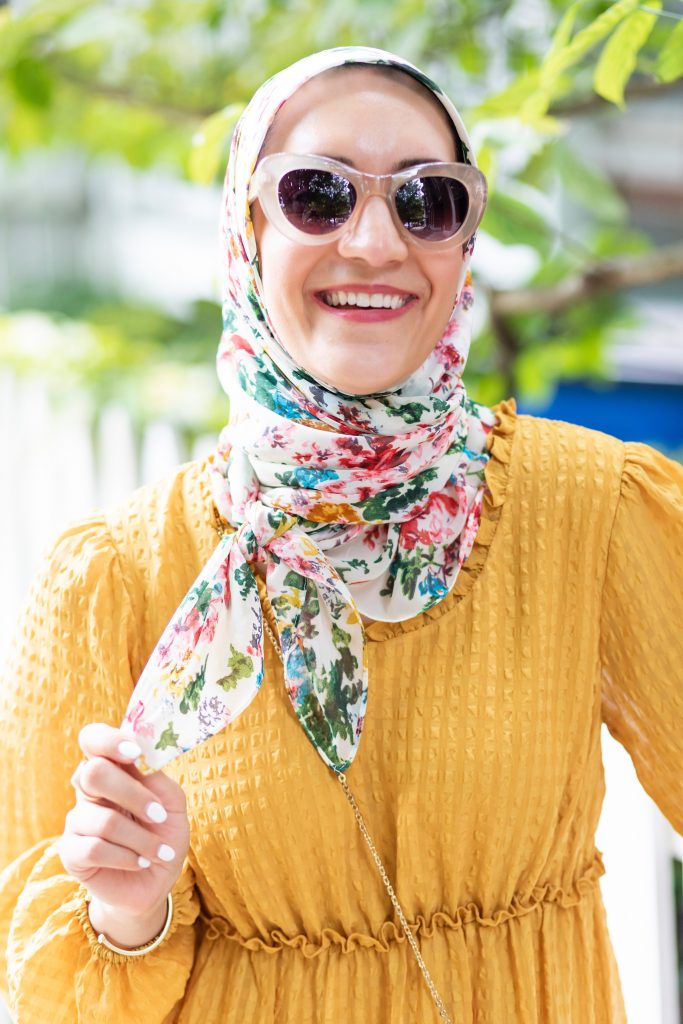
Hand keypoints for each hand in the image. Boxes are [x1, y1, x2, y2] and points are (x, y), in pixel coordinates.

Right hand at [57, 722, 190, 919]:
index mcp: (114, 770)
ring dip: (141, 839)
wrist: (156, 880)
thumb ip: (155, 779)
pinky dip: (126, 857)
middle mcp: (90, 791)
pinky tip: (140, 862)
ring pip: (103, 820)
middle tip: (159, 815)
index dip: (109, 740)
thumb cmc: (163, 834)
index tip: (135, 753)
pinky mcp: (71, 852)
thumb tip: (141, 756)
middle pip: (93, 773)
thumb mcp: (172, 803)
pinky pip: (94, 848)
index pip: (93, 739)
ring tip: (159, 851)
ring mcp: (77, 820)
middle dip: (133, 795)